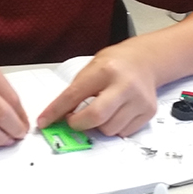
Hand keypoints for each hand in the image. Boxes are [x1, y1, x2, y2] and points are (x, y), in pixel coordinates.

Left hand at [36, 46, 157, 137]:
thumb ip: (76, 91)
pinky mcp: (148, 112)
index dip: (56, 111)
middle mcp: (124, 84)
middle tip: (73, 121)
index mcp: (105, 70)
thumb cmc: (114, 64)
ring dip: (98, 126)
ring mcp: (139, 99)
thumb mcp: (91, 68)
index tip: (44, 121)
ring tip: (101, 111)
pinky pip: (123, 132)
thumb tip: (57, 116)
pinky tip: (116, 113)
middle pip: (96, 116)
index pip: (75, 95)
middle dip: (78, 124)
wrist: (145, 61)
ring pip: (109, 129)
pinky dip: (114, 128)